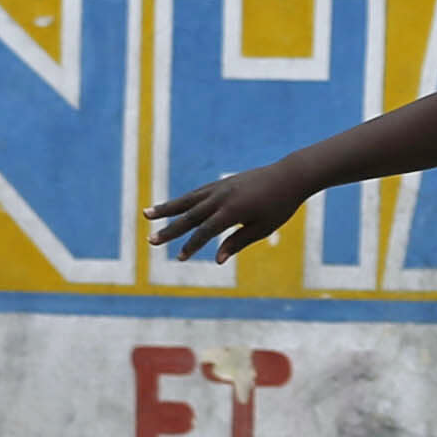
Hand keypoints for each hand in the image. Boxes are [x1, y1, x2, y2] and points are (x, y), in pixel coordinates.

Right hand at [150, 163, 307, 263]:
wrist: (289, 176)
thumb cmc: (279, 207)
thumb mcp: (262, 229)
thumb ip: (238, 242)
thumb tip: (218, 260)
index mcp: (232, 211)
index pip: (205, 232)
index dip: (191, 246)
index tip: (179, 259)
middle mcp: (221, 197)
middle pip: (190, 216)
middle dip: (170, 230)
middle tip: (151, 240)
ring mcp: (220, 187)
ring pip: (188, 200)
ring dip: (167, 208)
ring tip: (146, 214)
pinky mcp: (222, 183)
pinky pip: (197, 193)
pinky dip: (183, 200)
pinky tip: (172, 206)